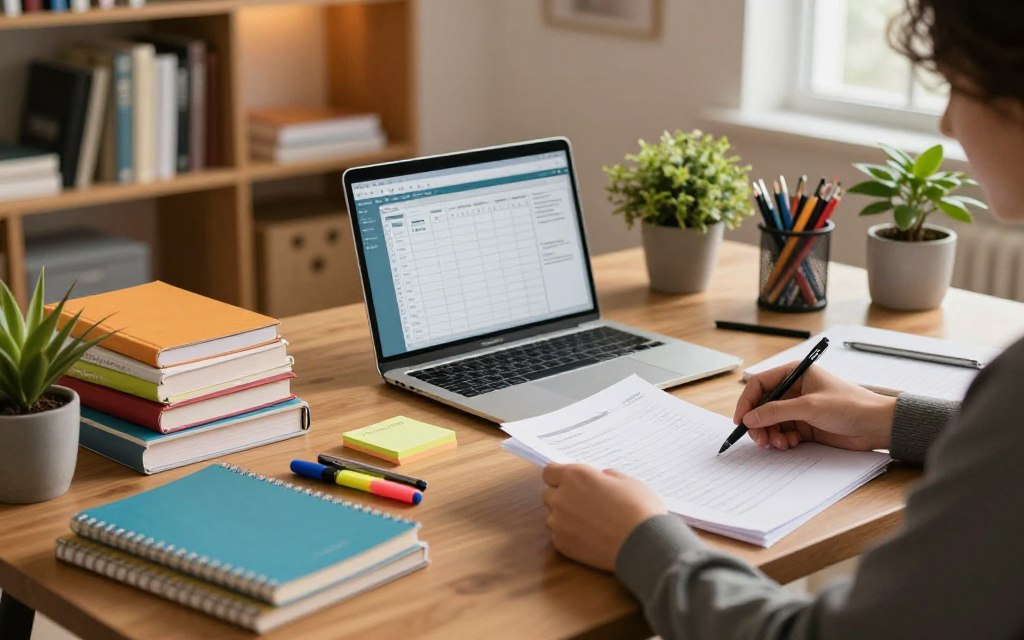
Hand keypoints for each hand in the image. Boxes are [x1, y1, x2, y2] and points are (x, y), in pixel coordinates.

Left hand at [541, 463, 666, 571]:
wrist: (644, 545)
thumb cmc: (639, 509)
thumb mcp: (625, 481)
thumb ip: (603, 477)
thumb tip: (597, 480)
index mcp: (575, 476)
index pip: (549, 472)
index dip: (560, 476)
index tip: (569, 481)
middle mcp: (561, 497)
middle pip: (548, 493)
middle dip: (562, 495)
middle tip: (584, 502)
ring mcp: (559, 522)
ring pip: (552, 515)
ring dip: (565, 516)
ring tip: (590, 521)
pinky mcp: (561, 544)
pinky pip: (558, 534)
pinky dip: (569, 534)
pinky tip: (590, 536)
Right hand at [733, 363, 895, 451]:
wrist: (877, 426)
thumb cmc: (851, 405)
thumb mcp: (809, 406)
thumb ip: (776, 412)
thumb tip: (749, 418)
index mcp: (795, 374)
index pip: (759, 384)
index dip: (747, 402)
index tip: (741, 420)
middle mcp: (794, 390)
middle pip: (762, 406)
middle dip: (758, 423)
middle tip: (759, 439)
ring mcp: (799, 408)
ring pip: (771, 422)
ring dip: (770, 434)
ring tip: (777, 443)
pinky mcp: (805, 425)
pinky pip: (783, 432)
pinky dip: (782, 440)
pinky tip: (789, 444)